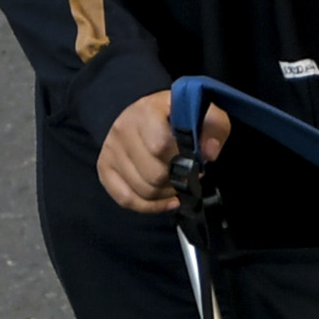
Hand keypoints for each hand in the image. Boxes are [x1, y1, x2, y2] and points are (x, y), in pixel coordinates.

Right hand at [97, 89, 229, 212]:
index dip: (183, 161)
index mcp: (146, 111)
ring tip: (177, 185)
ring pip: (142, 190)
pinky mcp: (104, 168)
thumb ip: (213, 128)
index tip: (196, 162)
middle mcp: (123, 130)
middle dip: (176, 181)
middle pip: (153, 174)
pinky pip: (125, 199)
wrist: (142, 112)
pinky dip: (149, 207)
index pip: (161, 147)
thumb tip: (210, 153)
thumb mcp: (202, 113)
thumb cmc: (177, 116)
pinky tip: (167, 202)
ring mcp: (111, 150)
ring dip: (166, 195)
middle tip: (187, 176)